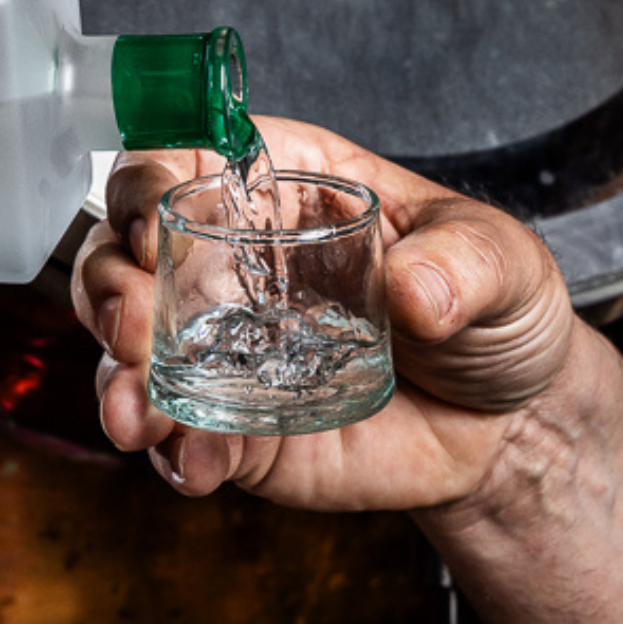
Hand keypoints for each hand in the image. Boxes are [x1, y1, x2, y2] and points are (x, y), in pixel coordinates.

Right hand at [72, 117, 580, 511]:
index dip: (145, 182)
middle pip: (127, 254)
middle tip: (134, 329)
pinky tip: (196, 463)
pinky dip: (174, 453)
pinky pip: (181, 438)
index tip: (149, 227)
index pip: (183, 161)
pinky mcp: (238, 429)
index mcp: (285, 191)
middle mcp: (236, 265)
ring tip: (138, 413)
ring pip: (131, 353)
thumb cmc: (494, 310)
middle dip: (109, 288)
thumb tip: (412, 289)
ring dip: (116, 380)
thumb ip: (463, 263)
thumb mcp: (502, 261)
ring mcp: (228, 351)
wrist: (513, 425)